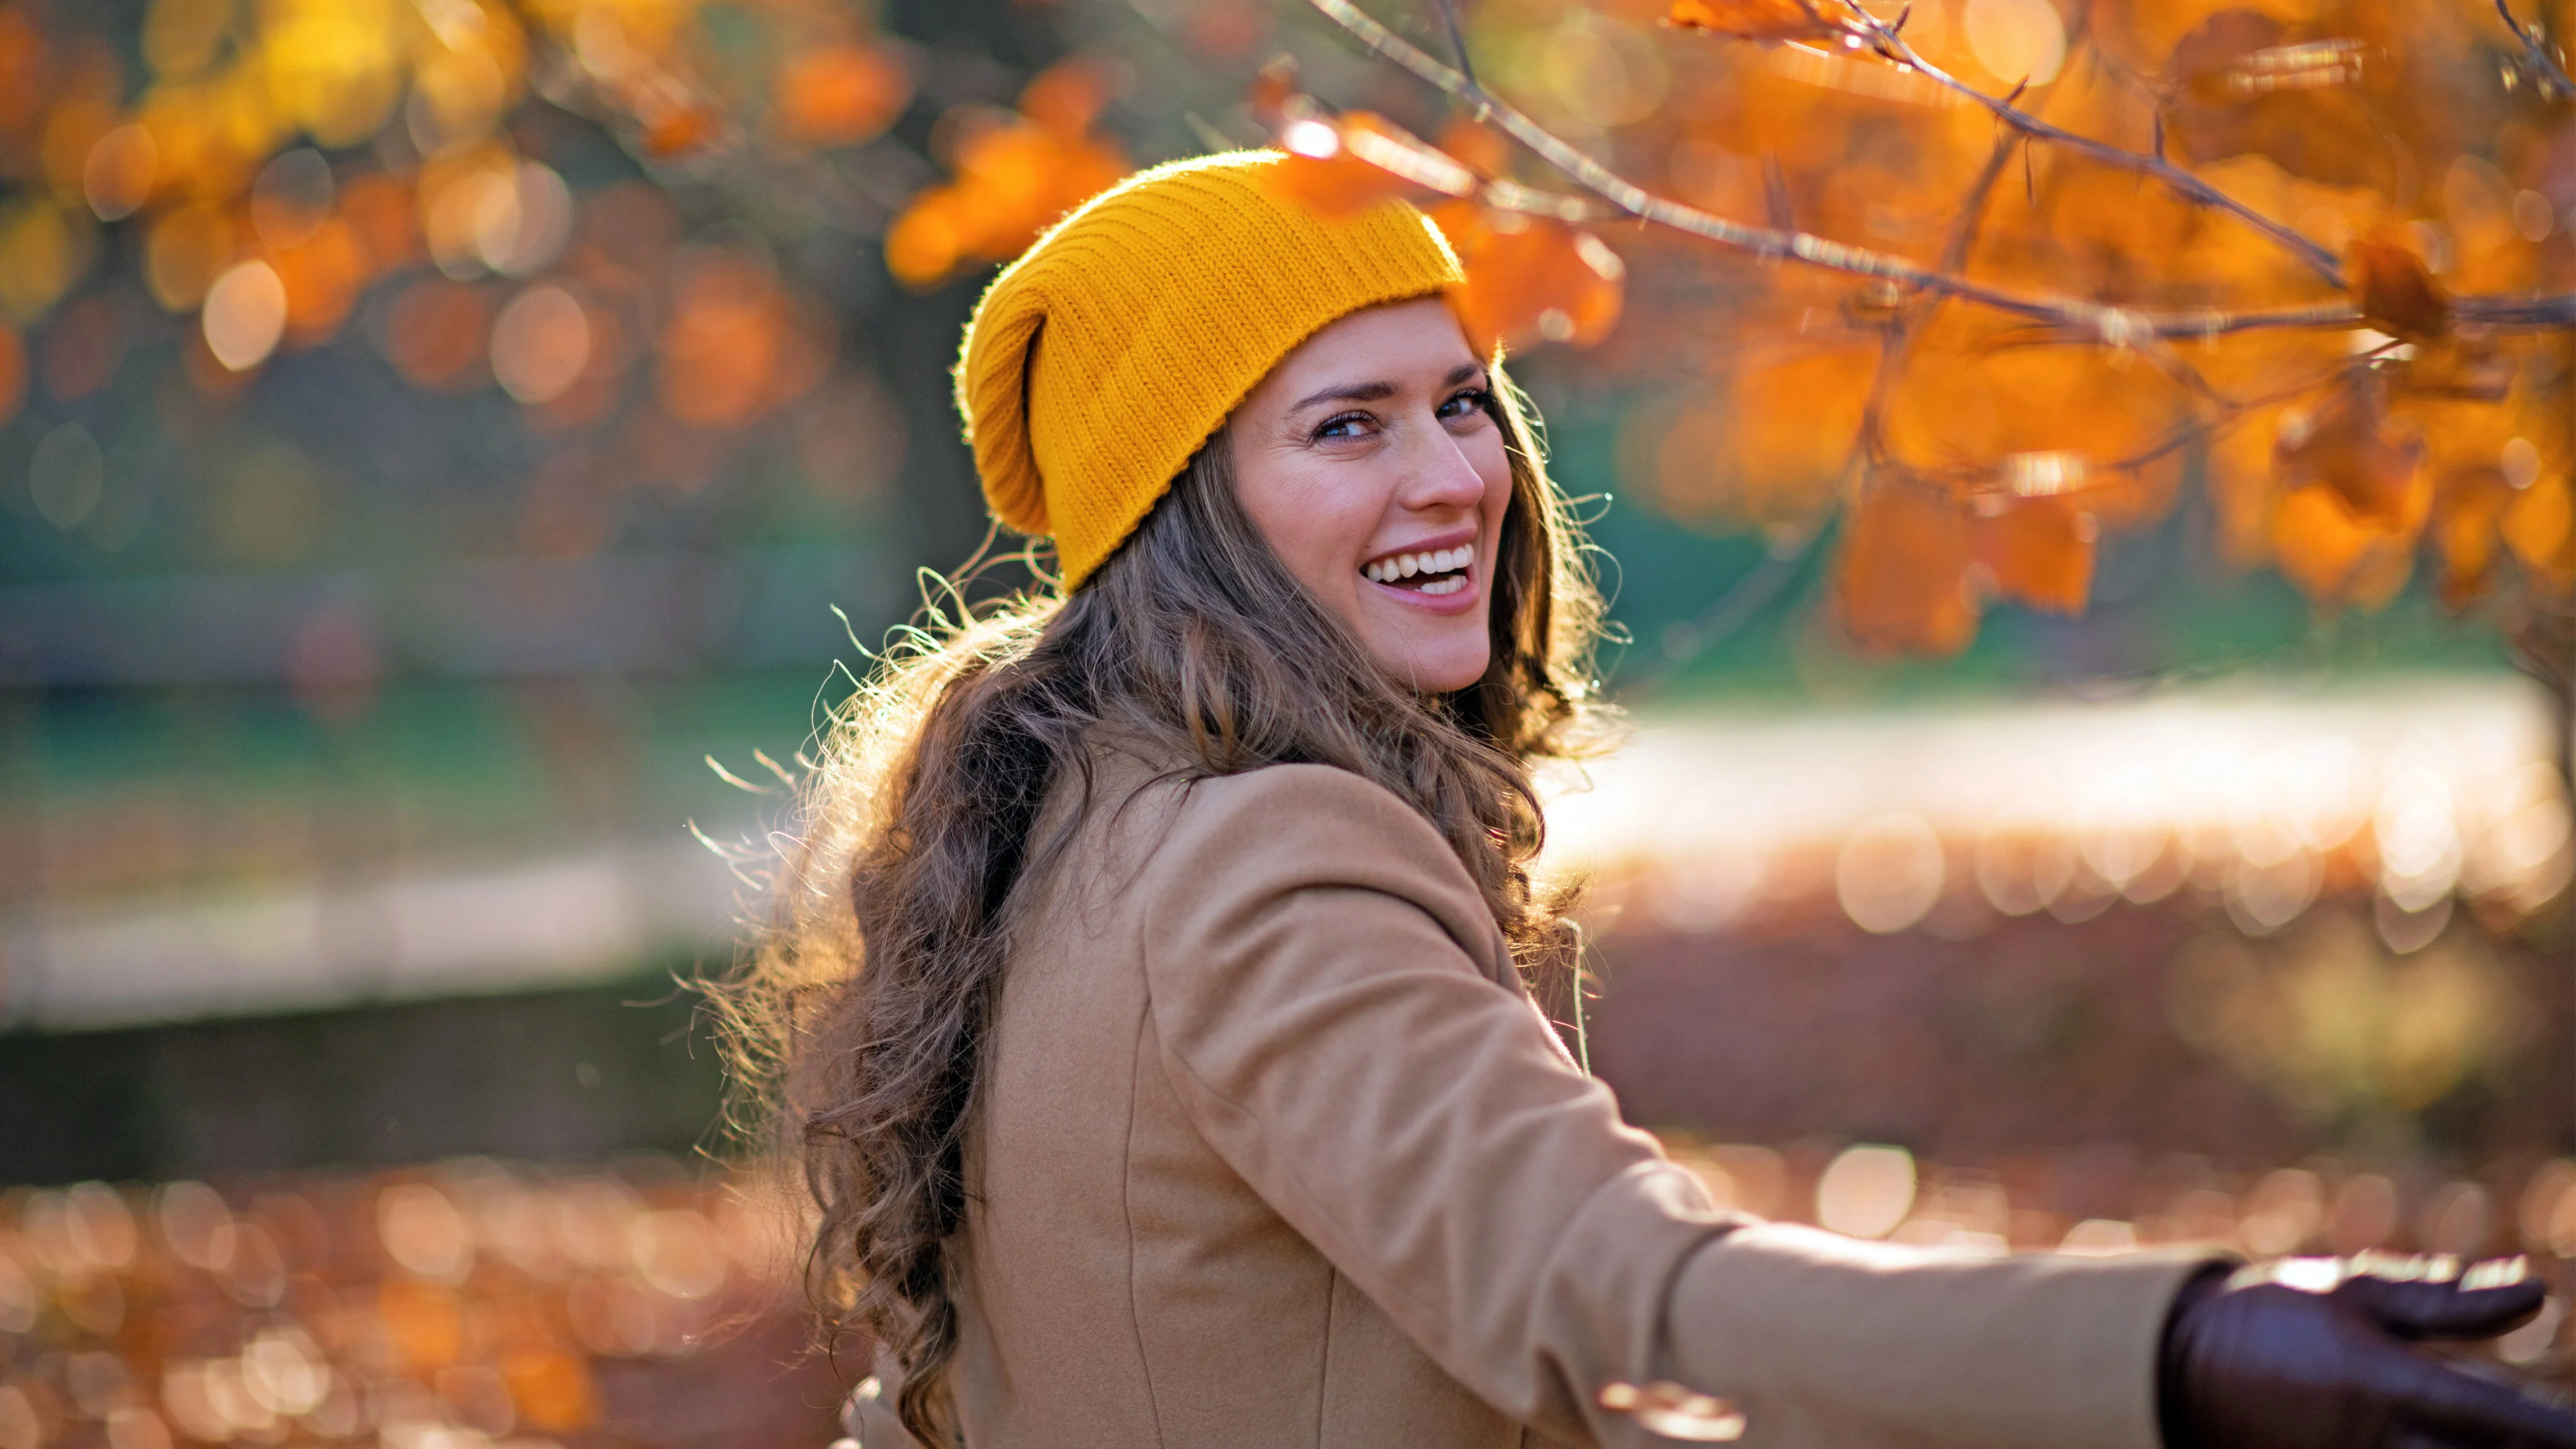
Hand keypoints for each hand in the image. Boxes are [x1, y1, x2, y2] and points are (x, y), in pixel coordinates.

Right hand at [2162, 1255, 2575, 1448]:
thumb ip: (2446, 1303)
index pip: (2498, 1416)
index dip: (2557, 1430)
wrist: (2182, 1367)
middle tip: (2561, 1434)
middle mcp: (2376, 1438)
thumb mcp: (2354, 1294)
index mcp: (2384, 1380)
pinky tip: (2459, 1447)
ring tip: (2520, 1437)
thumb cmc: (2275, 1317)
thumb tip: (2536, 1292)